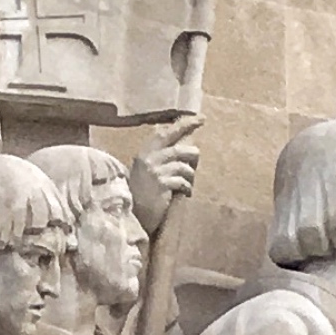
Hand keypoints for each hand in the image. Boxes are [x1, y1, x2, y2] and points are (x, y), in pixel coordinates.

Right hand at [130, 117, 202, 232]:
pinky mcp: (162, 186)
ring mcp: (155, 172)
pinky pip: (183, 181)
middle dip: (193, 154)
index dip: (185, 124)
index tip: (201, 119)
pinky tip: (185, 192)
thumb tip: (186, 145)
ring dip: (190, 175)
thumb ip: (160, 155)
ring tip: (188, 183)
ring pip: (184, 166)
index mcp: (146, 151)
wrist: (134, 215)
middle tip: (196, 162)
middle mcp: (150, 159)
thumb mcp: (146, 169)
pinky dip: (188, 187)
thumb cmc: (143, 193)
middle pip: (179, 148)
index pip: (167, 132)